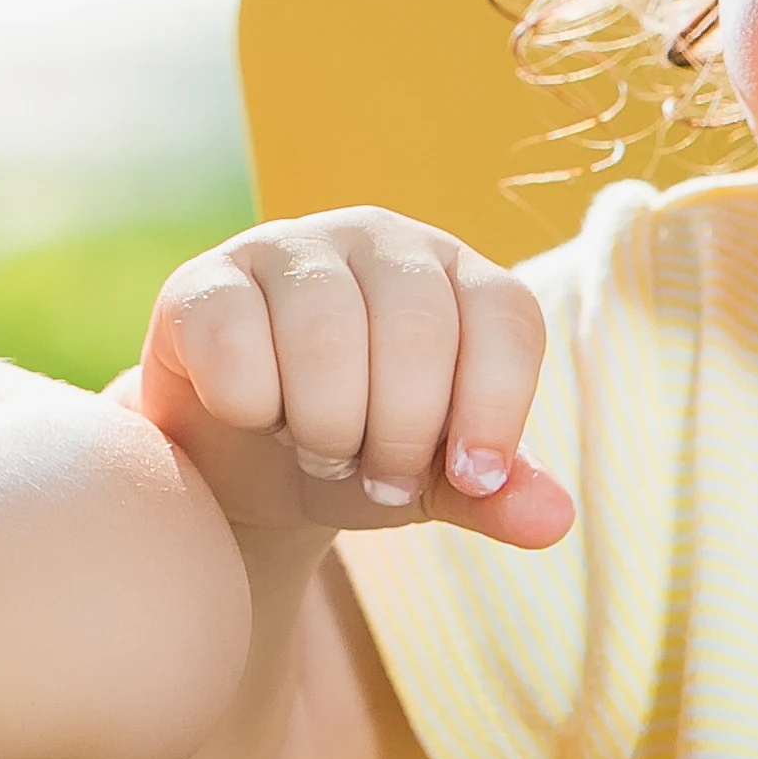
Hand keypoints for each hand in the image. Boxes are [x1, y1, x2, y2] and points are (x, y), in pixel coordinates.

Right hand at [133, 209, 574, 548]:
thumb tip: (553, 520)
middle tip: (379, 478)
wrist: (238, 465)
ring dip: (327, 427)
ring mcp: (285, 247)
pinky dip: (250, 407)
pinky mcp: (204, 281)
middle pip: (418, 328)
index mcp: (452, 272)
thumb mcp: (432, 480)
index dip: (496, 406)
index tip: (467, 478)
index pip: (505, 317)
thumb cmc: (355, 453)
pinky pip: (235, 340)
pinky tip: (251, 416)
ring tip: (320, 451)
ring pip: (326, 332)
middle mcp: (376, 238)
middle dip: (403, 433)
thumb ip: (493, 495)